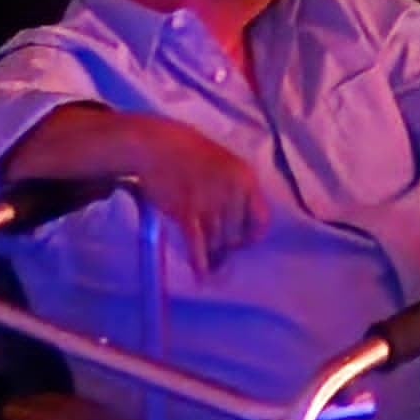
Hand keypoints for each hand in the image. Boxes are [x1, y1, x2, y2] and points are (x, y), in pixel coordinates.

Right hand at [119, 118, 269, 266]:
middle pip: (237, 236)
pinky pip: (198, 244)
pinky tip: (201, 275)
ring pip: (217, 242)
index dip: (252, 235)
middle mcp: (232, 191)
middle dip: (227, 244)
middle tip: (216, 244)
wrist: (157, 145)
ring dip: (212, 251)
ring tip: (206, 253)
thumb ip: (239, 192)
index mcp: (245, 178)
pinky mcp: (185, 211)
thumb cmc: (192, 155)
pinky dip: (199, 261)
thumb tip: (244, 228)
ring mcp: (209, 201)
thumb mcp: (227, 165)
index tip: (242, 240)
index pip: (261, 220)